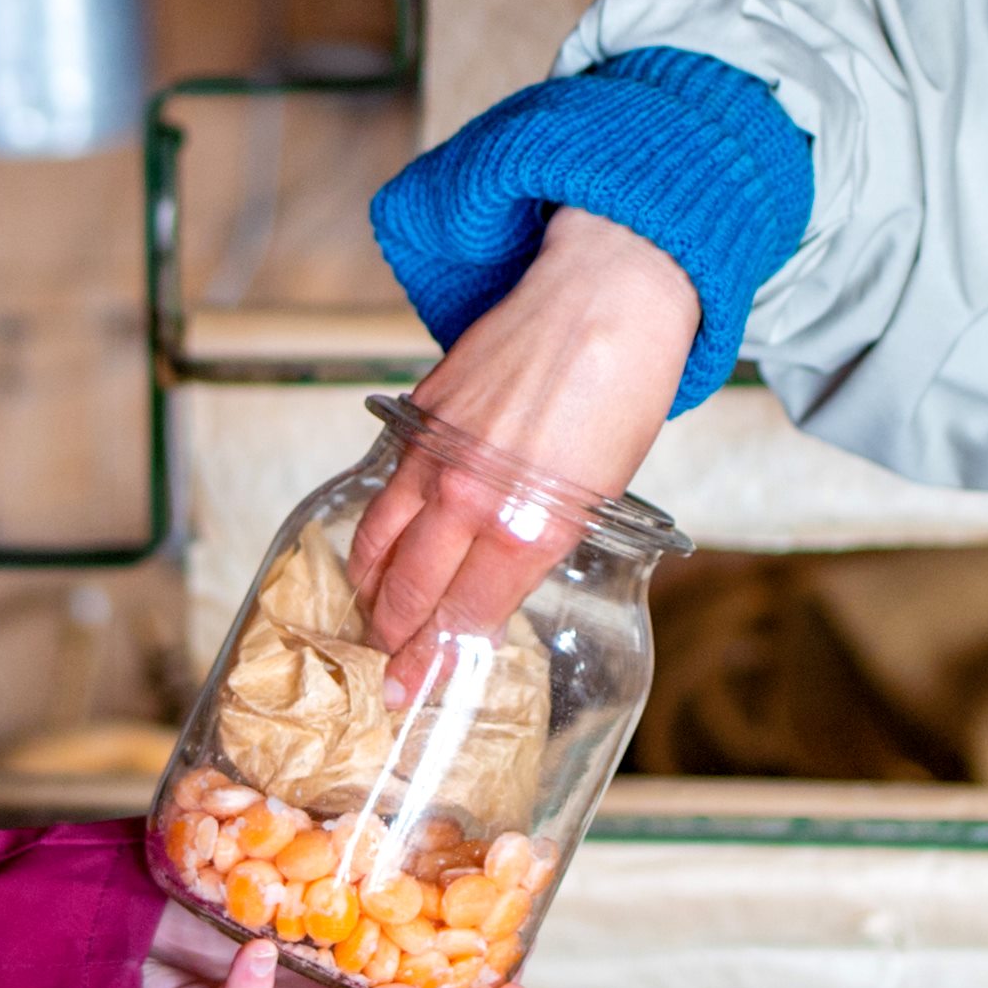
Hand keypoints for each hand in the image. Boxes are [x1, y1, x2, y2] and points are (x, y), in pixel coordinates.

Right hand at [358, 210, 703, 659]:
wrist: (602, 297)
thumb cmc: (620, 393)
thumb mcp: (598, 494)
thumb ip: (542, 543)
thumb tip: (500, 579)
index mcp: (525, 531)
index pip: (460, 618)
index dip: (432, 661)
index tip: (414, 690)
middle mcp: (470, 501)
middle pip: (408, 590)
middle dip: (391, 639)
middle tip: (382, 673)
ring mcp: (435, 455)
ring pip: (377, 539)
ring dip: (368, 585)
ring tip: (367, 612)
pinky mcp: (418, 417)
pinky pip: (383, 485)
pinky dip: (373, 522)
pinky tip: (374, 541)